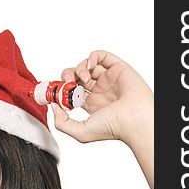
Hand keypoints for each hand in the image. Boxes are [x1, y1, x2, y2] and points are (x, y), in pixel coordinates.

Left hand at [53, 50, 153, 188]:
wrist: (134, 118)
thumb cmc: (113, 127)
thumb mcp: (80, 132)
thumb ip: (62, 123)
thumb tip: (54, 106)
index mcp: (91, 104)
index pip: (70, 91)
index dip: (61, 90)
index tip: (55, 92)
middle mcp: (99, 91)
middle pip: (75, 77)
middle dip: (66, 77)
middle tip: (66, 83)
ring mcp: (107, 79)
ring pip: (85, 65)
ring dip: (78, 69)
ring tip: (82, 78)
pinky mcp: (117, 68)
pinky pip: (101, 55)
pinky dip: (92, 57)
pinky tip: (90, 67)